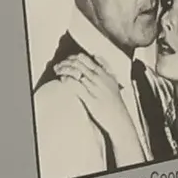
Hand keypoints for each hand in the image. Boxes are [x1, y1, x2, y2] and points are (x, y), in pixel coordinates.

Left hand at [54, 52, 145, 166]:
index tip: (67, 60)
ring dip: (65, 69)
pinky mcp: (91, 99)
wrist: (120, 121)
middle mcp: (101, 80)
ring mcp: (96, 89)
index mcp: (106, 75)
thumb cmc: (115, 104)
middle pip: (81, 65)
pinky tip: (63, 79)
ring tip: (57, 70)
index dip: (75, 58)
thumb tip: (97, 56)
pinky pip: (77, 86)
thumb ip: (106, 68)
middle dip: (67, 62)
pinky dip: (68, 80)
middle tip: (58, 65)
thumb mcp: (113, 82)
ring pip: (78, 73)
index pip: (88, 60)